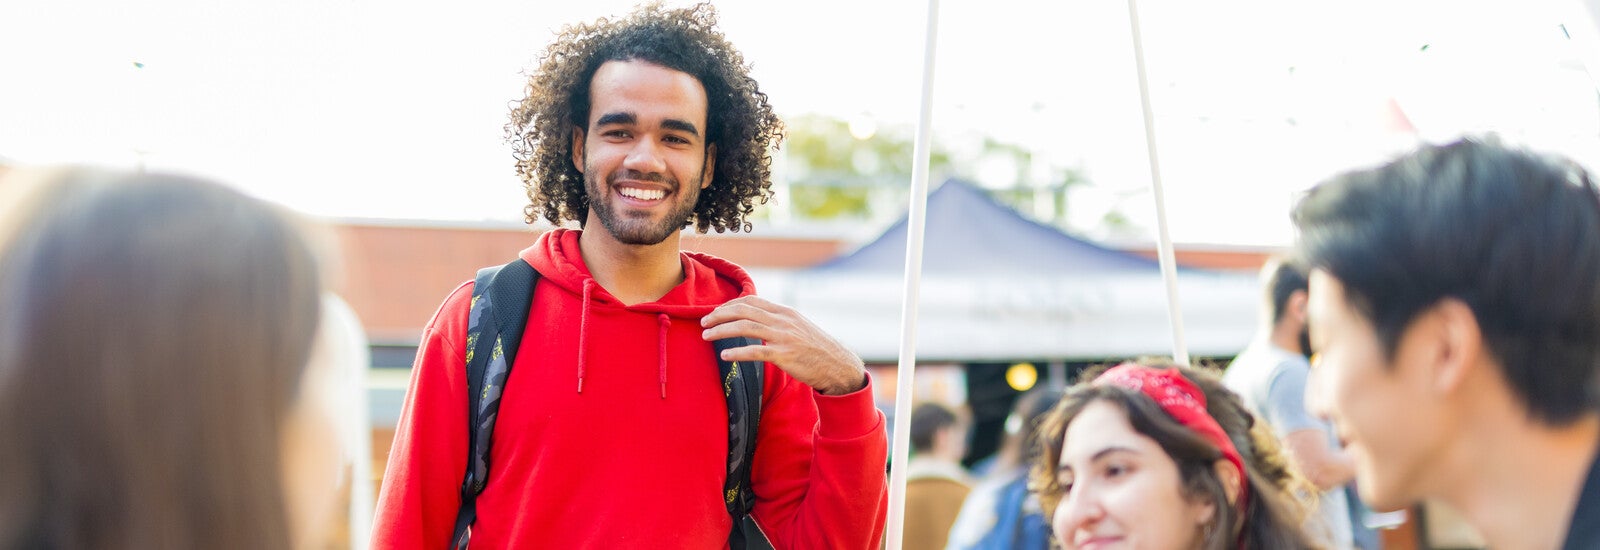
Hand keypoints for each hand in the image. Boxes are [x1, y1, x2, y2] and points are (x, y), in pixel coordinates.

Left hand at [701, 296, 866, 395]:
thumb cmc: (816, 349)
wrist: (837, 365)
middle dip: (719, 315)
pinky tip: (725, 355)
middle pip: (743, 311)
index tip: (715, 313)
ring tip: (706, 336)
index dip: (728, 305)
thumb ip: (778, 322)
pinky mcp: (785, 355)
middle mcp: (783, 320)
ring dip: (722, 331)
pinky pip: (756, 352)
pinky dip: (737, 352)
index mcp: (784, 312)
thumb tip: (756, 321)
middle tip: (703, 322)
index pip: (750, 301)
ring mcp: (784, 337)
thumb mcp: (798, 327)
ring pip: (745, 328)